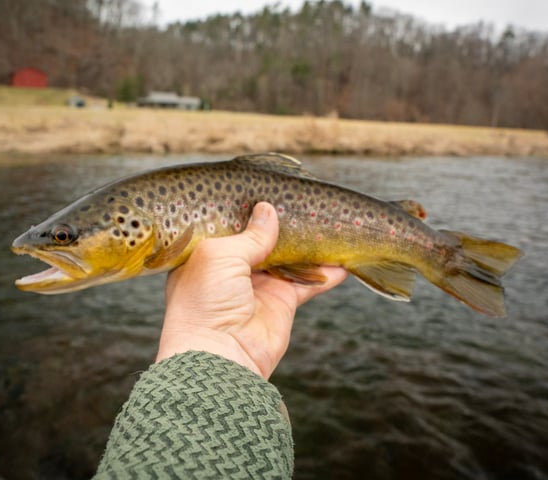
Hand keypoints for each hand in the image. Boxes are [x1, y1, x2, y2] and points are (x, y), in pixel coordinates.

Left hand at [157, 202, 347, 378]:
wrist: (220, 356)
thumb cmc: (204, 302)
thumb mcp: (219, 254)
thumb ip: (249, 234)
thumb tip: (268, 211)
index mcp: (205, 254)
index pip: (228, 224)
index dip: (246, 210)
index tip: (267, 190)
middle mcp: (230, 269)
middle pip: (262, 239)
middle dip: (281, 223)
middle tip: (303, 203)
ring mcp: (258, 285)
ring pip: (289, 257)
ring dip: (307, 244)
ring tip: (327, 223)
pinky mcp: (281, 302)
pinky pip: (308, 281)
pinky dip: (326, 272)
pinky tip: (343, 261)